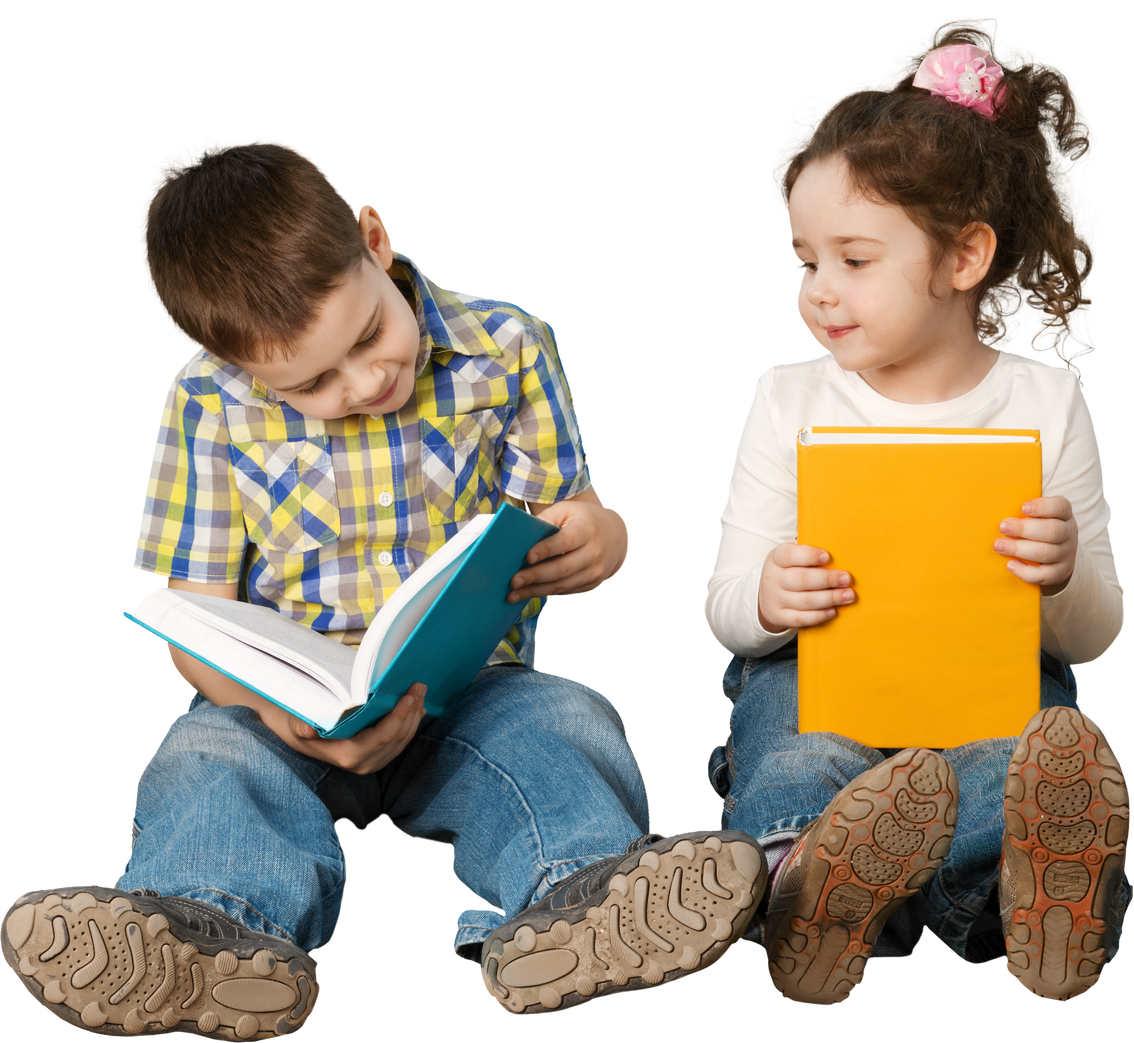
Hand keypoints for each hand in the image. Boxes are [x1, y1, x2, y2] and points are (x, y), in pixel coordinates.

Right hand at [270, 683, 427, 774]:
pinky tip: (416, 707)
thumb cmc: (302, 727)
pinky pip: (400, 742)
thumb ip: (302, 728)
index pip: (382, 737)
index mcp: (348, 755)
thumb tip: (307, 729)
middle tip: (419, 687)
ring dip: (414, 716)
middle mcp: (363, 764)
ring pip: (403, 740)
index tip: (408, 697)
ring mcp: (373, 763)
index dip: (398, 717)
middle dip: (412, 711)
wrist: (300, 741)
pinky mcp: (378, 758)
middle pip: (397, 738)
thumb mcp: (298, 726)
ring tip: (420, 692)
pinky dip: (410, 723)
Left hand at [507, 491, 626, 601]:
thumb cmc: (583, 520)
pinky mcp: (592, 584)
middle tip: (513, 581)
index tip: (527, 557)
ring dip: (536, 590)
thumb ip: (546, 518)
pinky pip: (565, 591)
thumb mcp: (567, 510)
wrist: (614, 536)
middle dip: (536, 576)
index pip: (566, 541)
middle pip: (562, 568)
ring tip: (513, 594)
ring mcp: (595, 571)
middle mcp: (594, 552)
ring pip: (562, 585)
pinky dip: (545, 593)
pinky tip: (527, 593)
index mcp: (587, 529)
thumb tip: (520, 535)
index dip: (546, 550)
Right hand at [757, 542, 854, 631]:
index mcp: (776, 558)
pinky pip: (801, 618)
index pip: (789, 555)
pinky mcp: (779, 616)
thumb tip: (839, 553)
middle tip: (846, 579)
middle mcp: (773, 578)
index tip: (827, 556)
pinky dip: (819, 615)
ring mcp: (775, 599)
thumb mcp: (792, 559)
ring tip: (847, 595)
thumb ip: (810, 555)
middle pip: (801, 579)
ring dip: (830, 598)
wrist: (768, 596)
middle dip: (827, 579)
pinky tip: (833, 611)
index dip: (809, 556)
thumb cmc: (790, 571)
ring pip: (805, 601)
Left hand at [994, 496, 1077, 595]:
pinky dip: (1025, 571)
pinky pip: (1044, 575)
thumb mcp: (1038, 516)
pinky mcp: (1059, 572)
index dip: (1043, 507)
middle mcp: (1068, 533)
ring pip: (1046, 553)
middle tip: (1002, 527)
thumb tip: (994, 505)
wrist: (1058, 556)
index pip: (1060, 506)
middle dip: (1024, 529)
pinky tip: (1010, 564)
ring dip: (1020, 549)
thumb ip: (1023, 511)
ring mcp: (1065, 554)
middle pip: (1052, 531)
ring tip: (999, 546)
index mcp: (1063, 515)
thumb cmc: (1038, 528)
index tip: (1023, 507)